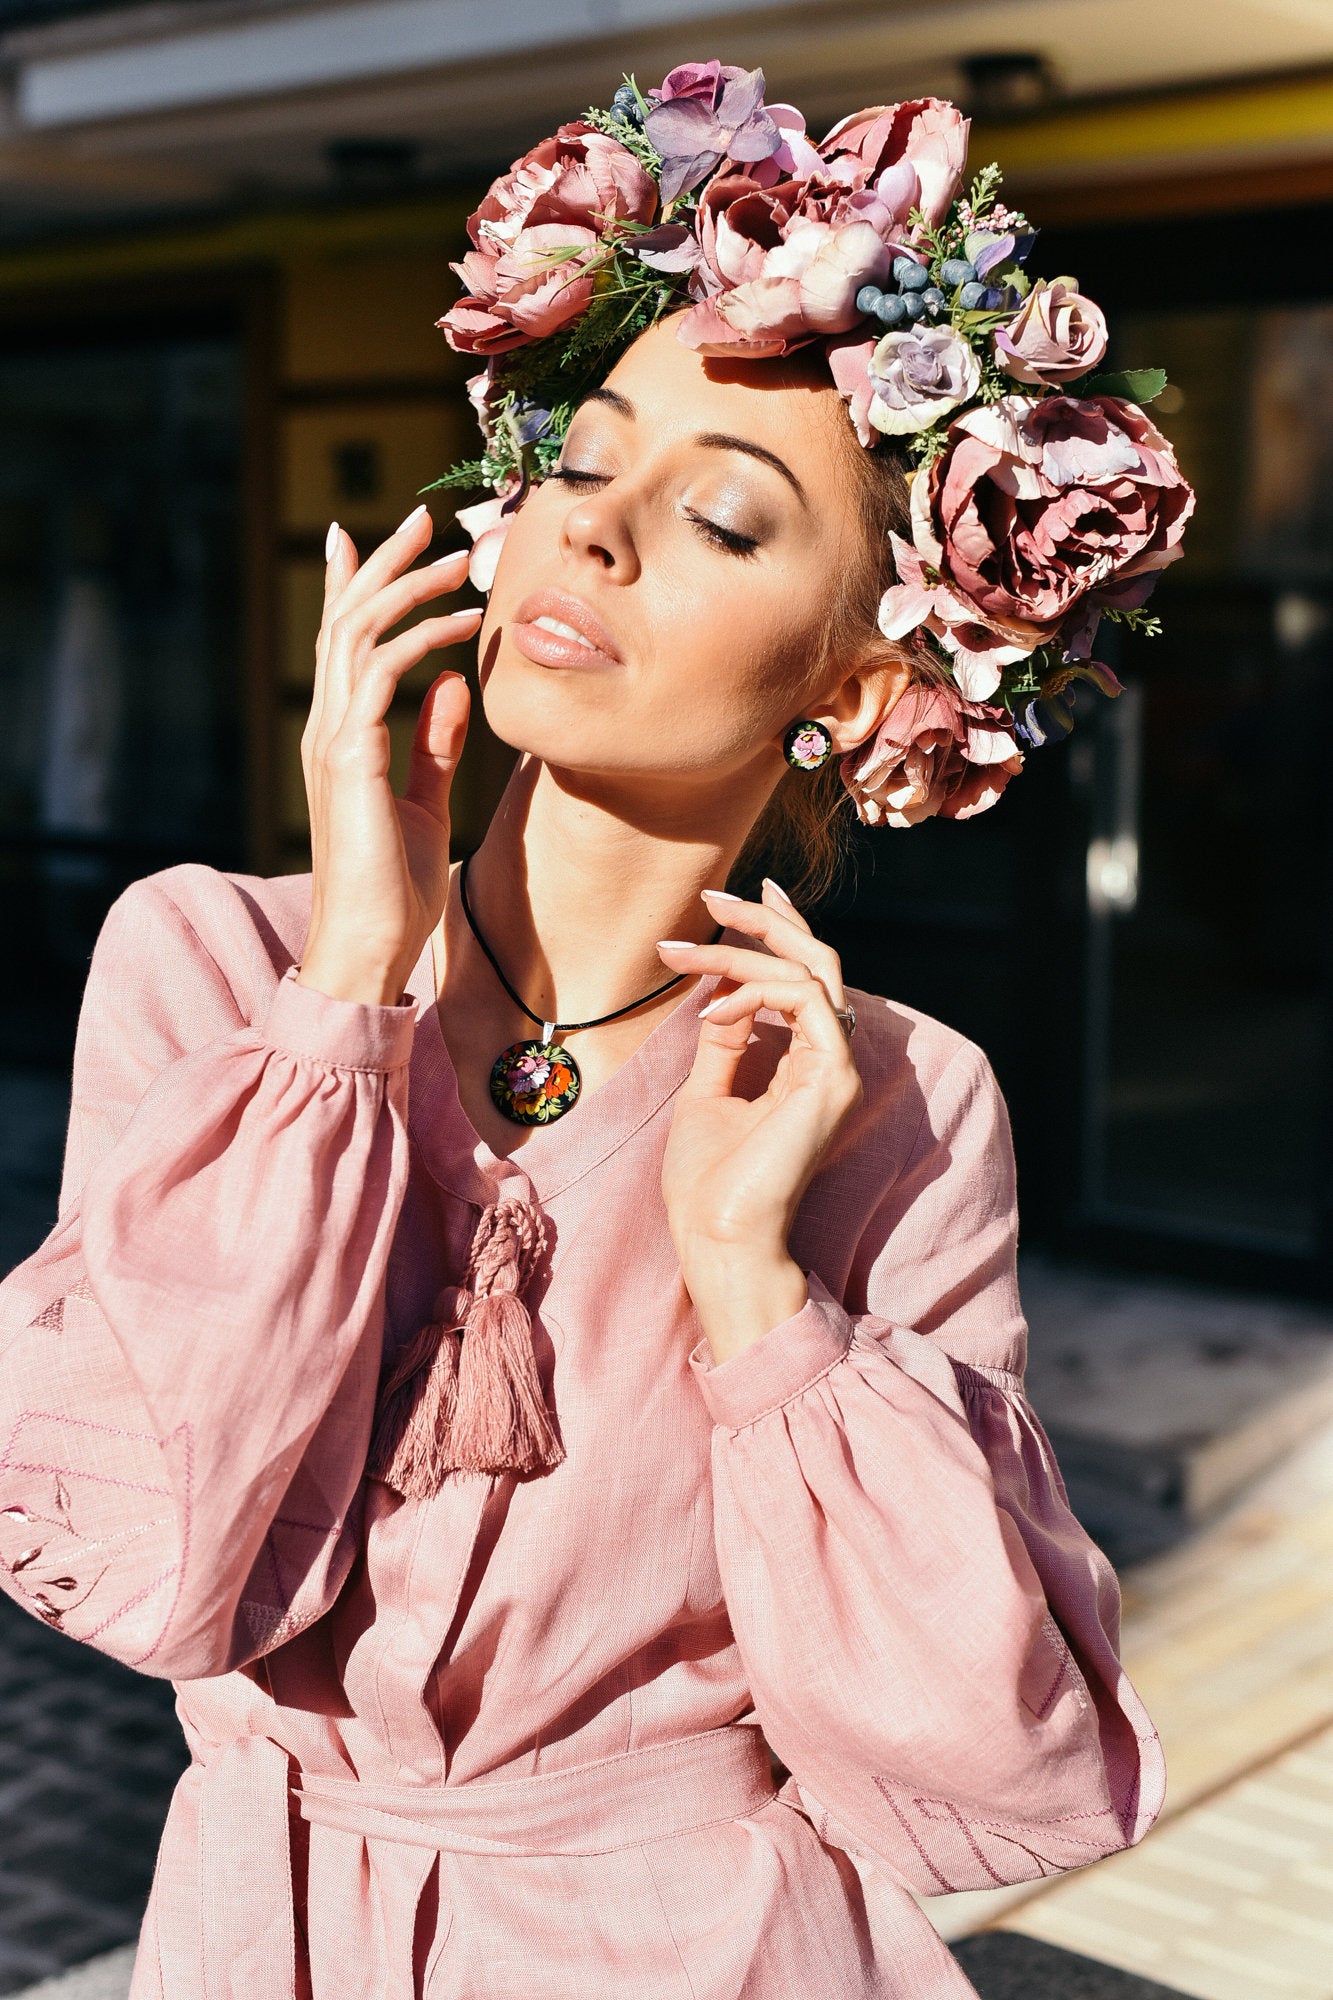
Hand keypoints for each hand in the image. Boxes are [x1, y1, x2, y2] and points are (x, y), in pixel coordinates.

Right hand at [298, 508, 483, 1005]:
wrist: (370, 949)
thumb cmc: (396, 891)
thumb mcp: (425, 803)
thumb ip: (434, 745)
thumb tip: (455, 685)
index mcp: (340, 736)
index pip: (342, 642)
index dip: (355, 584)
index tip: (373, 535)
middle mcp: (327, 728)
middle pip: (346, 620)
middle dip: (383, 563)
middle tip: (423, 517)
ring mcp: (332, 742)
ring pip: (357, 634)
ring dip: (408, 587)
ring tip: (457, 559)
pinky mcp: (350, 760)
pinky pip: (379, 677)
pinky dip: (421, 643)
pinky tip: (462, 630)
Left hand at [657, 881, 861, 1361]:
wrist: (717, 1237)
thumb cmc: (708, 1181)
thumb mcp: (706, 1091)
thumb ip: (724, 1040)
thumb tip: (720, 992)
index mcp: (806, 1064)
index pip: (804, 979)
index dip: (777, 930)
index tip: (735, 899)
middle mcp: (830, 1061)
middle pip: (817, 962)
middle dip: (766, 921)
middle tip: (714, 897)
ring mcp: (837, 1069)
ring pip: (808, 972)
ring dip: (741, 953)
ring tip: (685, 955)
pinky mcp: (831, 1078)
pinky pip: (805, 1000)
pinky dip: (755, 991)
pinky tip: (714, 1008)